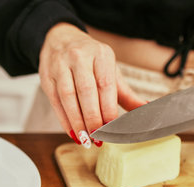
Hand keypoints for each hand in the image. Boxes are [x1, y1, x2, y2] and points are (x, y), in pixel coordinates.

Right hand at [38, 23, 146, 146]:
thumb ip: (126, 93)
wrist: (60, 39)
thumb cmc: (89, 59)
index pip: (105, 84)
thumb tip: (146, 110)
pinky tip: (72, 132)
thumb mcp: (109, 70)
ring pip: (68, 97)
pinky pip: (55, 102)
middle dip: (92, 118)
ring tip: (85, 139)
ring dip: (77, 121)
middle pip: (86, 91)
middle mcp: (79, 57)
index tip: (112, 128)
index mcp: (100, 54)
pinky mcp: (46, 77)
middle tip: (98, 137)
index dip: (108, 108)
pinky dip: (64, 120)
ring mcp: (60, 66)